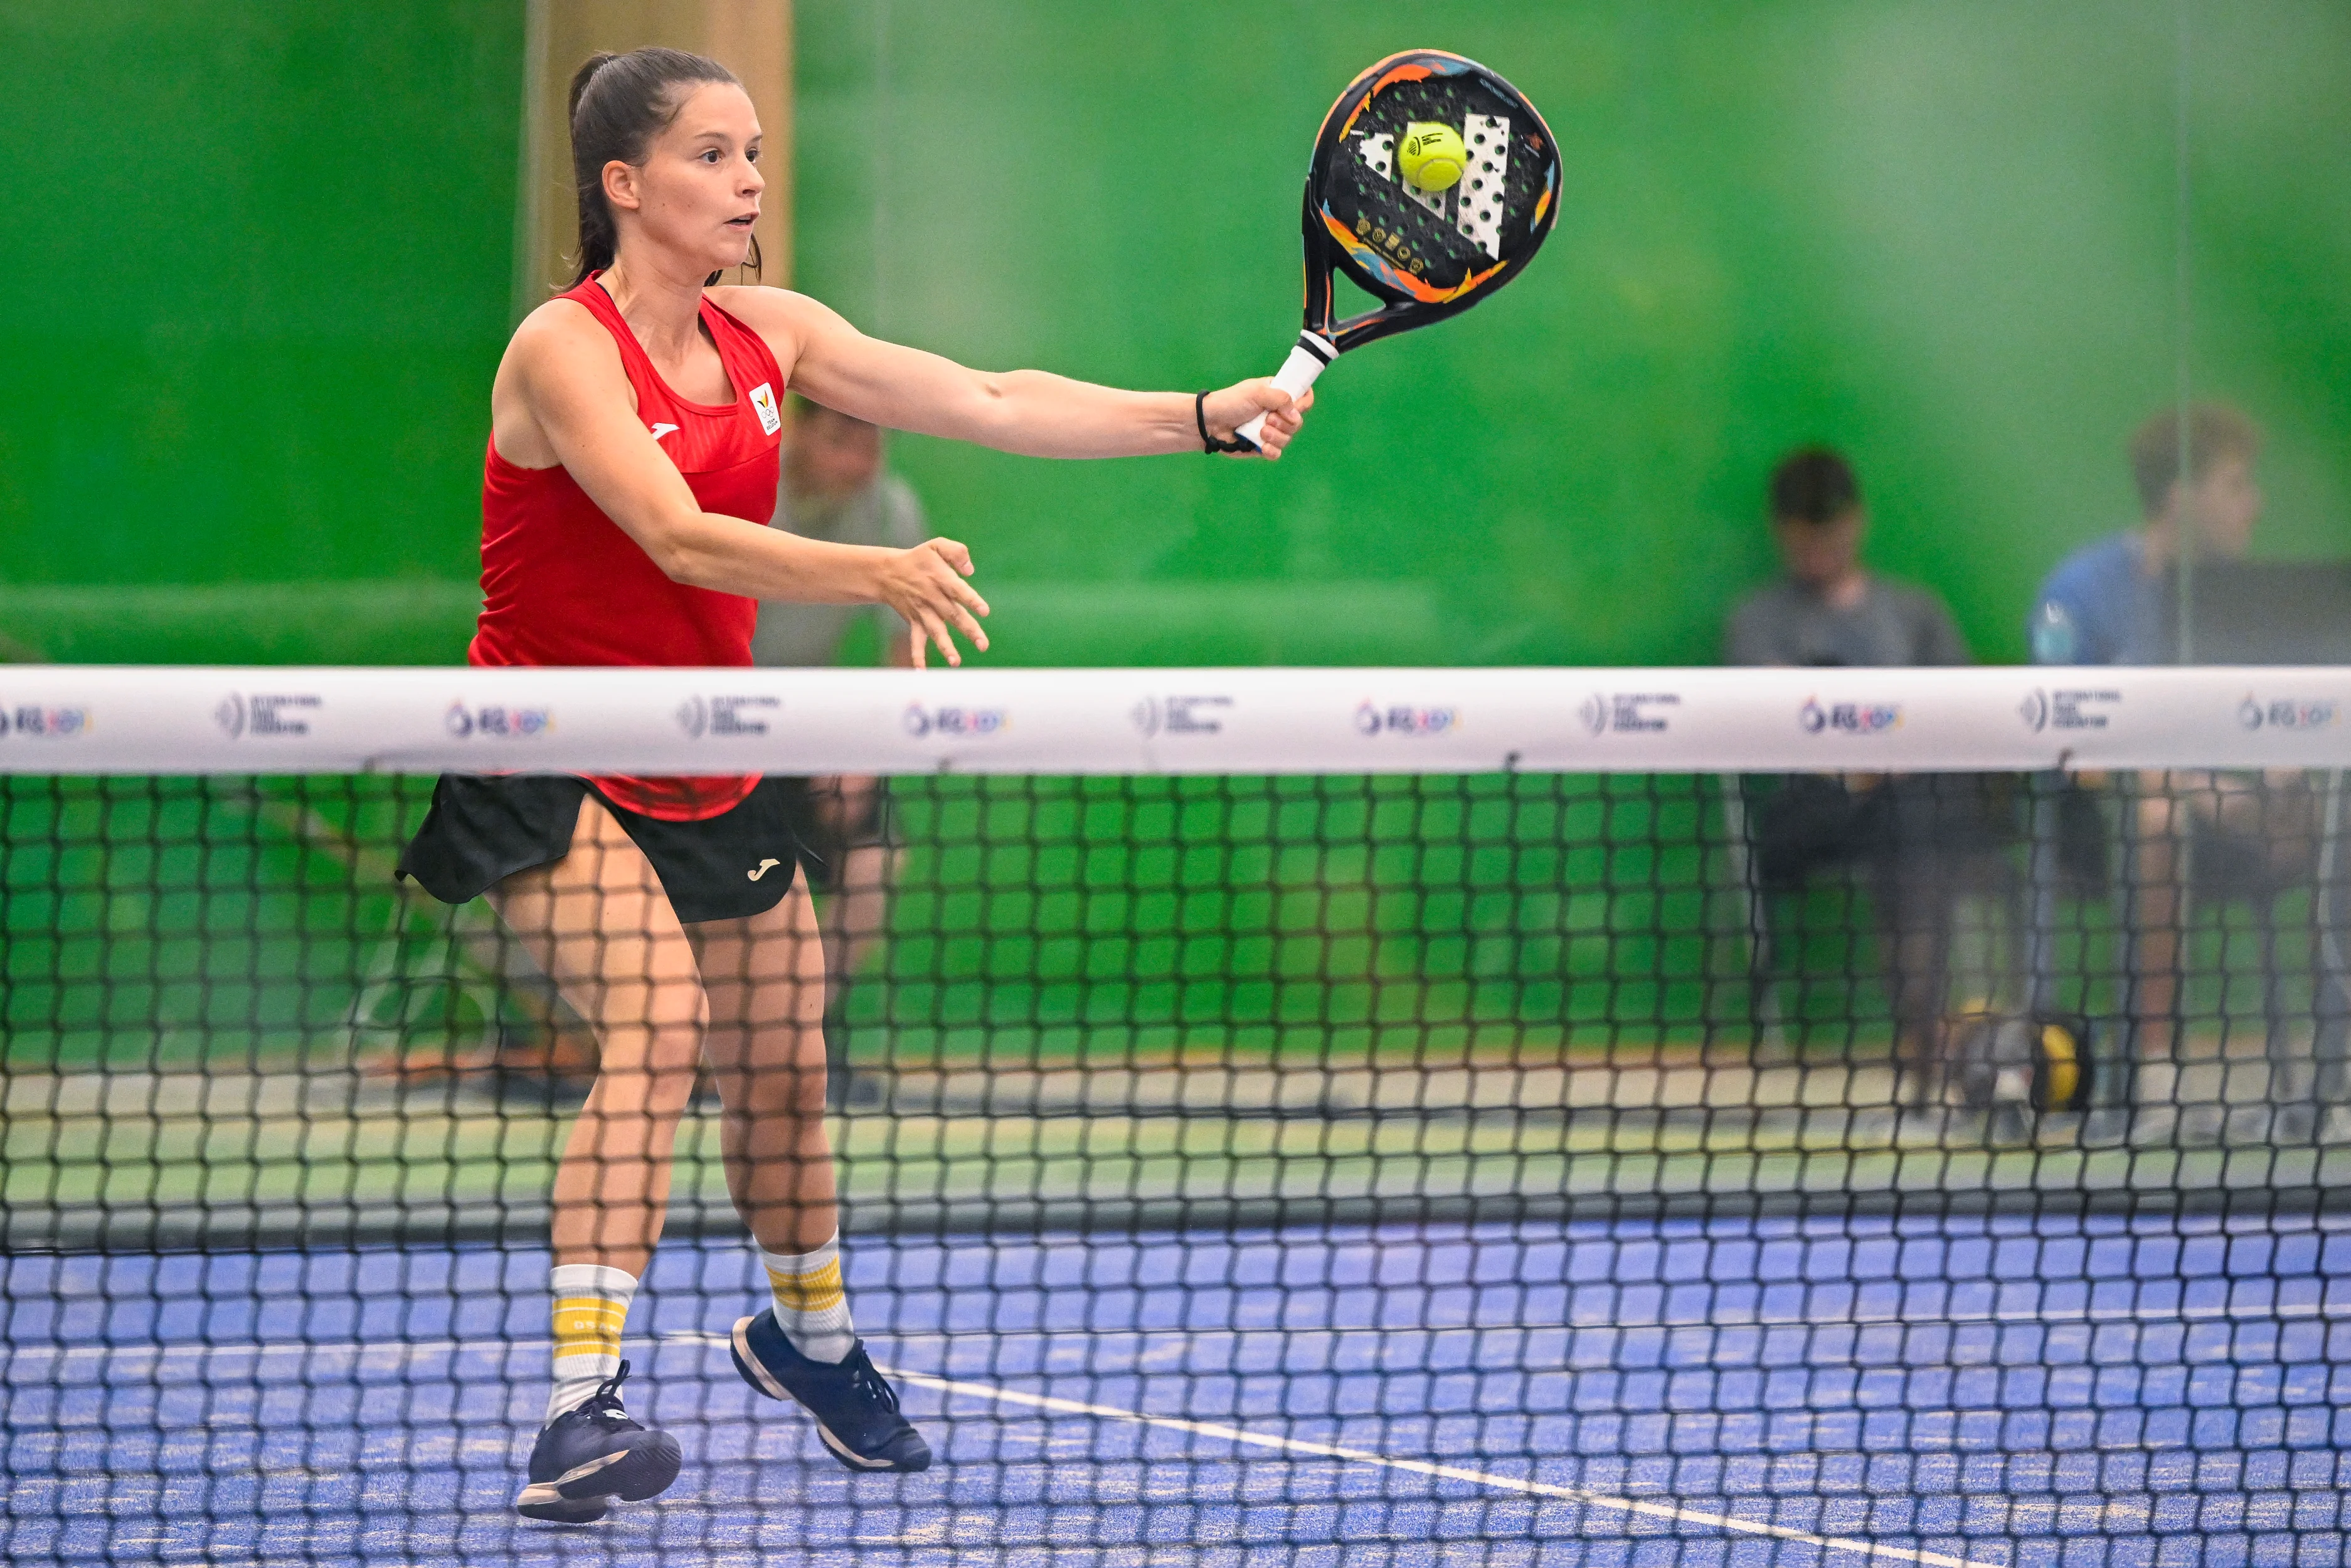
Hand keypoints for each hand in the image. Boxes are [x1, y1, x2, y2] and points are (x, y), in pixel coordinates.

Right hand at [876, 537, 989, 667]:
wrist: (886, 572)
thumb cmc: (919, 559)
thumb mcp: (936, 545)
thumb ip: (957, 552)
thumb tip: (970, 570)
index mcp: (941, 578)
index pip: (958, 590)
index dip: (971, 600)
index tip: (984, 611)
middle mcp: (932, 597)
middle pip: (953, 615)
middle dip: (968, 630)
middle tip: (983, 645)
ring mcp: (922, 612)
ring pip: (936, 631)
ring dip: (945, 647)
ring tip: (956, 662)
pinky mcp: (914, 621)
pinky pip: (915, 640)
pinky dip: (917, 656)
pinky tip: (921, 671)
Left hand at [1200, 380, 1313, 458]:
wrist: (1210, 423)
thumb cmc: (1230, 402)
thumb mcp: (1256, 392)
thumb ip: (1280, 398)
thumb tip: (1296, 414)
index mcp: (1278, 395)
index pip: (1303, 397)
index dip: (1303, 403)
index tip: (1293, 406)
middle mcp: (1277, 413)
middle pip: (1298, 422)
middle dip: (1285, 423)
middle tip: (1268, 419)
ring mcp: (1271, 431)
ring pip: (1288, 438)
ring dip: (1276, 436)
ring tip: (1260, 432)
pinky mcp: (1263, 447)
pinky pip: (1277, 453)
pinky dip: (1271, 450)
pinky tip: (1262, 446)